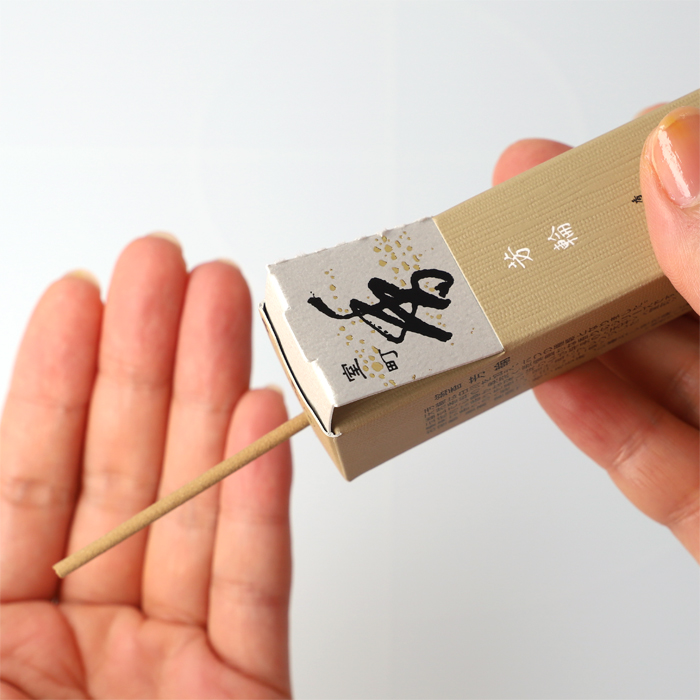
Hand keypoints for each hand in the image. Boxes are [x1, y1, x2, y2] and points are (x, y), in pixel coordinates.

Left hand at [1, 236, 292, 697]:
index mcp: (0, 622)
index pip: (33, 474)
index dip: (62, 376)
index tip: (83, 295)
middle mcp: (86, 630)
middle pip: (129, 468)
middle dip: (152, 358)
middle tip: (169, 272)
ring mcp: (170, 657)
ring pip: (199, 506)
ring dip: (216, 400)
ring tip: (224, 313)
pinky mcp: (243, 688)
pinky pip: (254, 586)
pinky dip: (261, 503)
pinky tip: (261, 427)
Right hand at [493, 106, 698, 560]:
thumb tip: (677, 162)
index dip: (659, 182)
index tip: (594, 149)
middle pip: (678, 297)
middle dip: (591, 253)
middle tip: (520, 216)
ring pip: (655, 378)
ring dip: (571, 335)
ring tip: (502, 296)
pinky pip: (651, 463)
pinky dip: (591, 421)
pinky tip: (540, 378)